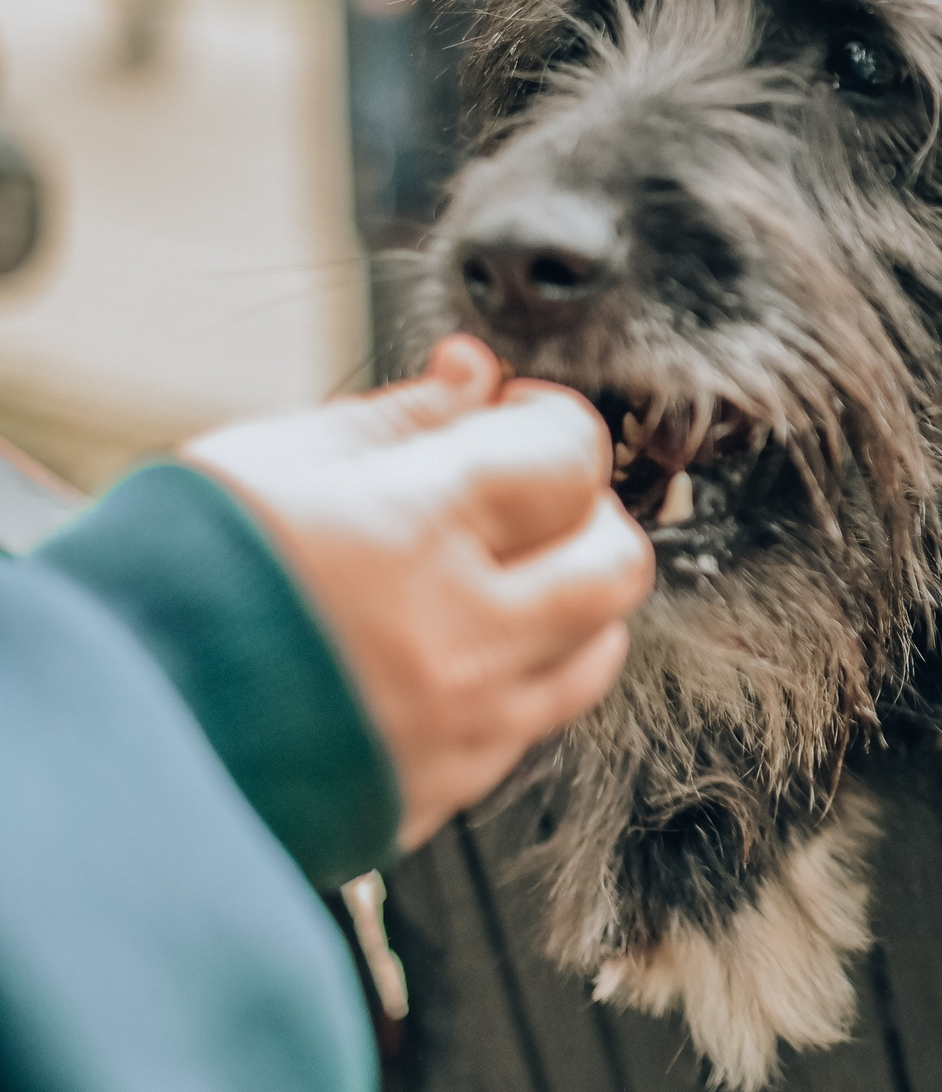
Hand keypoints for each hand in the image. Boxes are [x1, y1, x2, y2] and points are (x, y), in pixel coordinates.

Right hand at [184, 336, 654, 847]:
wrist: (93, 740)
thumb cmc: (164, 584)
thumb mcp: (267, 461)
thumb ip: (395, 420)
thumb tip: (476, 380)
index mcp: (408, 532)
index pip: (568, 457)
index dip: (554, 425)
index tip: (521, 420)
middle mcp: (455, 638)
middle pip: (614, 561)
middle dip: (584, 513)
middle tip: (528, 497)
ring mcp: (457, 728)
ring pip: (597, 649)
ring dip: (571, 600)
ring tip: (500, 574)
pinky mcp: (441, 794)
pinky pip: (533, 723)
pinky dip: (521, 674)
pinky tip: (455, 647)